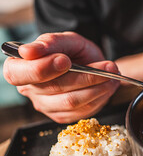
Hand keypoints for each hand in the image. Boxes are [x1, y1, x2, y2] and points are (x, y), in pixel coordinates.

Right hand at [3, 32, 119, 122]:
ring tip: (112, 74)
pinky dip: (100, 96)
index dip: (41, 69)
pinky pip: (82, 110)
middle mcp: (29, 89)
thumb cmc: (74, 51)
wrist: (91, 64)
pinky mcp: (62, 116)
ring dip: (97, 87)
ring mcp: (45, 106)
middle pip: (53, 88)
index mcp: (19, 67)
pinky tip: (108, 85)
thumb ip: (50, 42)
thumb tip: (27, 51)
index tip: (66, 60)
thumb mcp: (67, 39)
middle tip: (107, 66)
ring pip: (71, 101)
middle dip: (85, 76)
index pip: (17, 74)